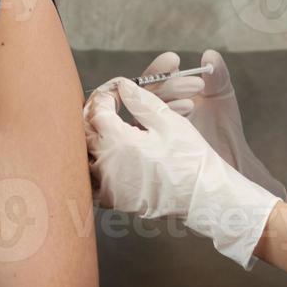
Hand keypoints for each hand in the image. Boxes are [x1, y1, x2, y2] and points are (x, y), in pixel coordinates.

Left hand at [84, 77, 283, 268]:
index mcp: (116, 141)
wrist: (202, 197)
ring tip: (107, 125)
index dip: (106, 94)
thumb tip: (124, 87)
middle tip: (110, 103)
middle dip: (95, 112)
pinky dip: (95, 164)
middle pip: (84, 130)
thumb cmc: (189, 159)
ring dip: (91, 137)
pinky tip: (108, 154)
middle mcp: (104, 164)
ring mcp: (106, 185)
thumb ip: (140, 101)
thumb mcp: (167, 121)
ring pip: (84, 155)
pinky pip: (92, 178)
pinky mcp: (112, 200)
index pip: (97, 109)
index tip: (118, 89)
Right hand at [136, 51, 286, 198]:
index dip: (160, 69)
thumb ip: (217, 75)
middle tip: (196, 83)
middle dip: (168, 84)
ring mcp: (150, 131)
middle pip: (145, 92)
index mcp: (166, 96)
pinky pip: (147, 129)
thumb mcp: (221, 96)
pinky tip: (187, 112)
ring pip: (144, 109)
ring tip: (194, 101)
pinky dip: (165, 117)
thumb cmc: (225, 129)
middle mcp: (154, 112)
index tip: (174, 60)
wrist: (232, 161)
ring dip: (168, 100)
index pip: (153, 79)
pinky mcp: (151, 148)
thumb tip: (209, 54)